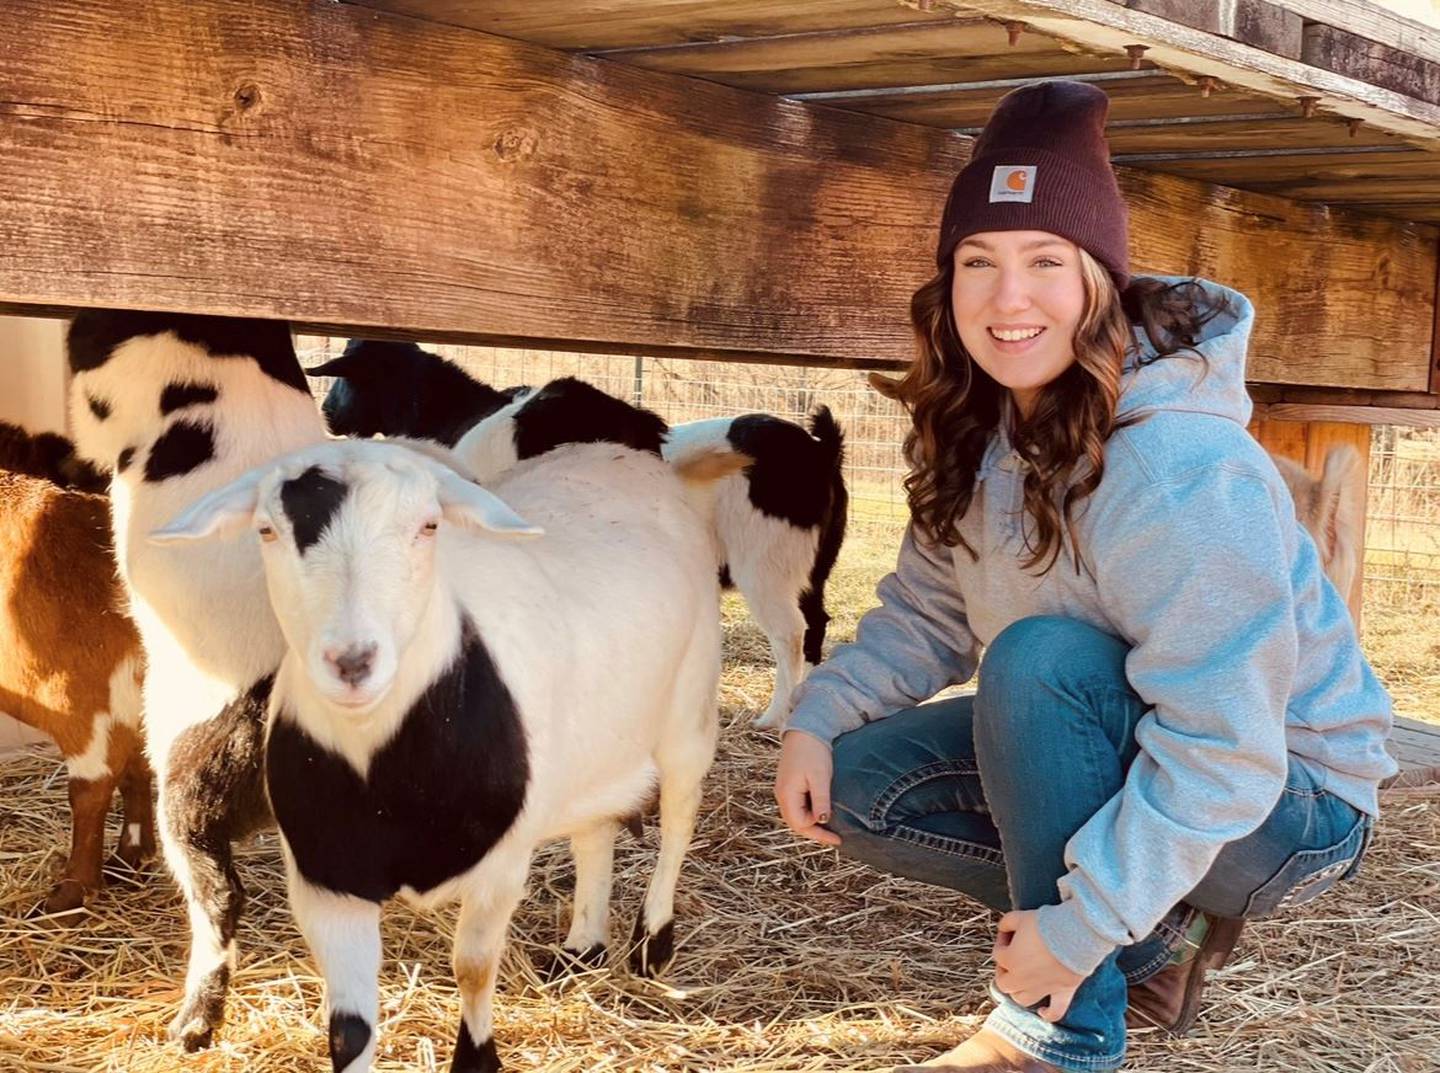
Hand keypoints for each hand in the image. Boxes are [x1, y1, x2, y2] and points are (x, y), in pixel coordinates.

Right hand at [774, 731, 840, 845]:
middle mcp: (781, 794)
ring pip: (796, 815)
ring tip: (829, 829)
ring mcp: (784, 789)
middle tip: (835, 838)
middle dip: (814, 832)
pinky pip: (797, 806)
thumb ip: (820, 800)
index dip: (818, 832)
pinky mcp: (789, 784)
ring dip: (811, 824)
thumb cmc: (813, 751)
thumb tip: (823, 821)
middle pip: (796, 823)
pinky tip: (820, 813)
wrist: (805, 729)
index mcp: (787, 794)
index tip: (838, 836)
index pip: (800, 824)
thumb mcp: (820, 777)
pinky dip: (809, 813)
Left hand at [993, 909, 1084, 1022]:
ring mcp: (1042, 988)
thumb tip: (1003, 928)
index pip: (998, 954)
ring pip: (1022, 999)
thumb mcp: (1020, 916)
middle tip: (1011, 961)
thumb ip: (1007, 923)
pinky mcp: (1062, 993)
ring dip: (1019, 992)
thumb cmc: (1046, 924)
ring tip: (1022, 982)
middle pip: (1004, 983)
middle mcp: (1022, 979)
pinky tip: (1043, 1011)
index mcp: (1010, 960)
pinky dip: (1049, 1014)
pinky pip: (1055, 1012)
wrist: (1075, 934)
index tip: (1009, 933)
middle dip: (1004, 972)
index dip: (1002, 941)